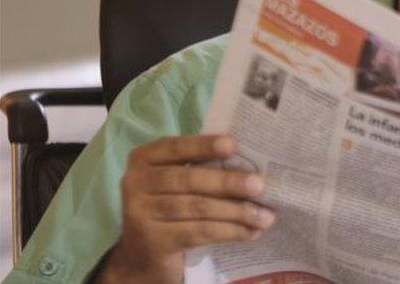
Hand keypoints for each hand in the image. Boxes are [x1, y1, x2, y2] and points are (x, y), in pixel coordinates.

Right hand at [98, 135, 275, 283]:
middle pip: (188, 179)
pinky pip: (198, 232)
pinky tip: (250, 232)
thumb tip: (252, 165)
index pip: (175, 147)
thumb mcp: (177, 183)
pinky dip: (228, 231)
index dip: (203, 145)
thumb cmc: (170, 207)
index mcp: (144, 159)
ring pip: (197, 207)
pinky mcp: (153, 241)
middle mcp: (135, 183)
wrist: (143, 254)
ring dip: (236, 211)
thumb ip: (201, 167)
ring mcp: (140, 214)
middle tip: (260, 185)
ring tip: (264, 215)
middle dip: (228, 182)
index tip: (233, 145)